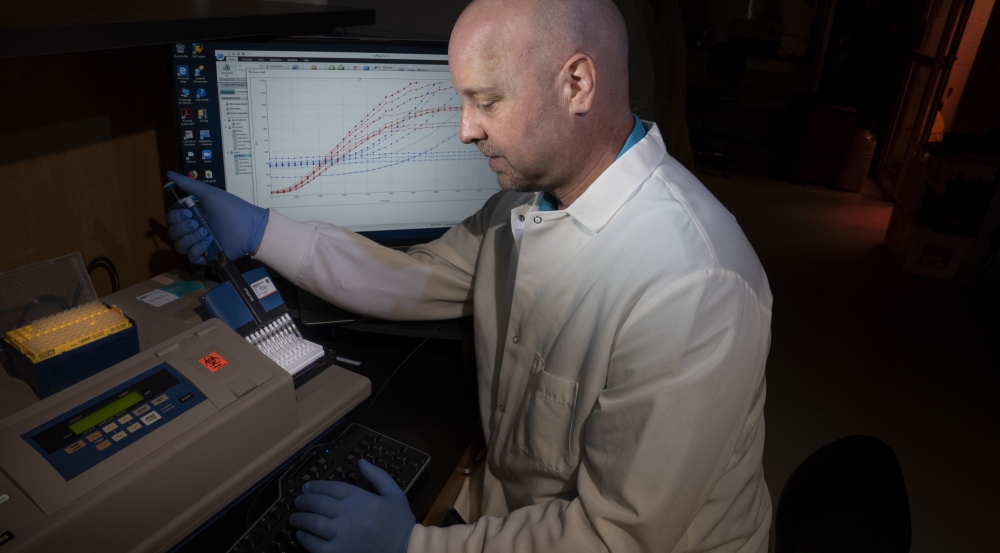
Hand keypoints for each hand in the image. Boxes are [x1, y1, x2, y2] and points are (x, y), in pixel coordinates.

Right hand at [164, 170, 267, 262]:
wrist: (248, 226)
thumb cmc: (230, 208)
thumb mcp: (209, 193)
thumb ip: (188, 184)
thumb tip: (167, 172)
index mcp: (193, 215)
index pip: (172, 218)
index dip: (176, 216)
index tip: (189, 212)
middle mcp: (194, 229)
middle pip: (173, 232)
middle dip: (182, 227)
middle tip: (198, 224)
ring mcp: (199, 243)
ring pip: (179, 245)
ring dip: (189, 239)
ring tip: (205, 234)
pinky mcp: (207, 256)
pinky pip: (191, 257)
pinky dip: (196, 250)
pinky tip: (207, 243)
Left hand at [290, 460, 414, 552]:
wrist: (406, 549)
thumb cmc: (400, 523)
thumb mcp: (394, 493)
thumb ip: (378, 475)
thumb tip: (361, 461)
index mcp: (360, 498)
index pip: (331, 488)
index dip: (315, 486)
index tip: (307, 487)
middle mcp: (348, 514)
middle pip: (318, 503)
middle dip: (304, 501)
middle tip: (298, 502)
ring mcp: (341, 534)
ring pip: (312, 523)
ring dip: (300, 519)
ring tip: (295, 518)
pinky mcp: (338, 552)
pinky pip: (315, 545)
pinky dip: (305, 539)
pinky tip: (302, 535)